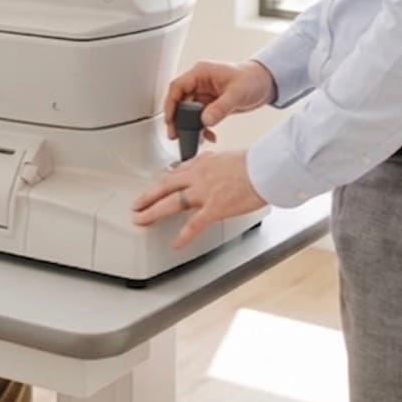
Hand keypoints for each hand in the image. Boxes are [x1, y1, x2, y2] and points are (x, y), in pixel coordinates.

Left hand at [132, 150, 266, 250]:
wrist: (265, 168)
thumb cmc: (254, 163)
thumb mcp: (227, 156)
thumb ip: (213, 161)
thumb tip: (208, 161)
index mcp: (202, 164)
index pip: (176, 173)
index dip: (162, 182)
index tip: (156, 187)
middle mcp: (198, 177)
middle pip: (165, 187)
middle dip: (148, 196)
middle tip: (136, 204)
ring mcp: (204, 193)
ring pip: (171, 203)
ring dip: (152, 212)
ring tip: (141, 220)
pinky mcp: (214, 208)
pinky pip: (194, 224)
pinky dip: (184, 235)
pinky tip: (176, 244)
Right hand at [164, 59, 276, 143]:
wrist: (267, 83)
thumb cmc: (253, 78)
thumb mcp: (237, 93)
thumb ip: (221, 107)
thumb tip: (205, 120)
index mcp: (201, 73)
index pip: (177, 87)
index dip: (170, 104)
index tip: (170, 120)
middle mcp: (200, 83)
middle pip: (180, 102)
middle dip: (178, 120)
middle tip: (177, 135)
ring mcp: (205, 94)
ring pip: (188, 112)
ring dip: (190, 127)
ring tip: (193, 139)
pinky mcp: (211, 104)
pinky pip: (200, 118)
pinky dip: (202, 128)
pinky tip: (209, 136)